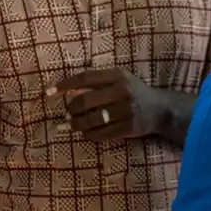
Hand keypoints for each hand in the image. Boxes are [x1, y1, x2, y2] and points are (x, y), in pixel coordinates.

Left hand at [49, 69, 166, 142]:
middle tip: (68, 114)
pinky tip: (86, 133)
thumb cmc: (133, 93)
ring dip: (77, 124)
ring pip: (91, 120)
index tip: (49, 92)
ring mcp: (126, 110)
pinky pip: (101, 134)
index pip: (85, 78)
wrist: (160, 110)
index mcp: (118, 76)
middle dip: (71, 109)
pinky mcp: (129, 127)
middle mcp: (123, 91)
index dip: (64, 84)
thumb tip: (68, 92)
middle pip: (84, 101)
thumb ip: (97, 83)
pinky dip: (89, 135)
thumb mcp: (119, 81)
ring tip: (73, 125)